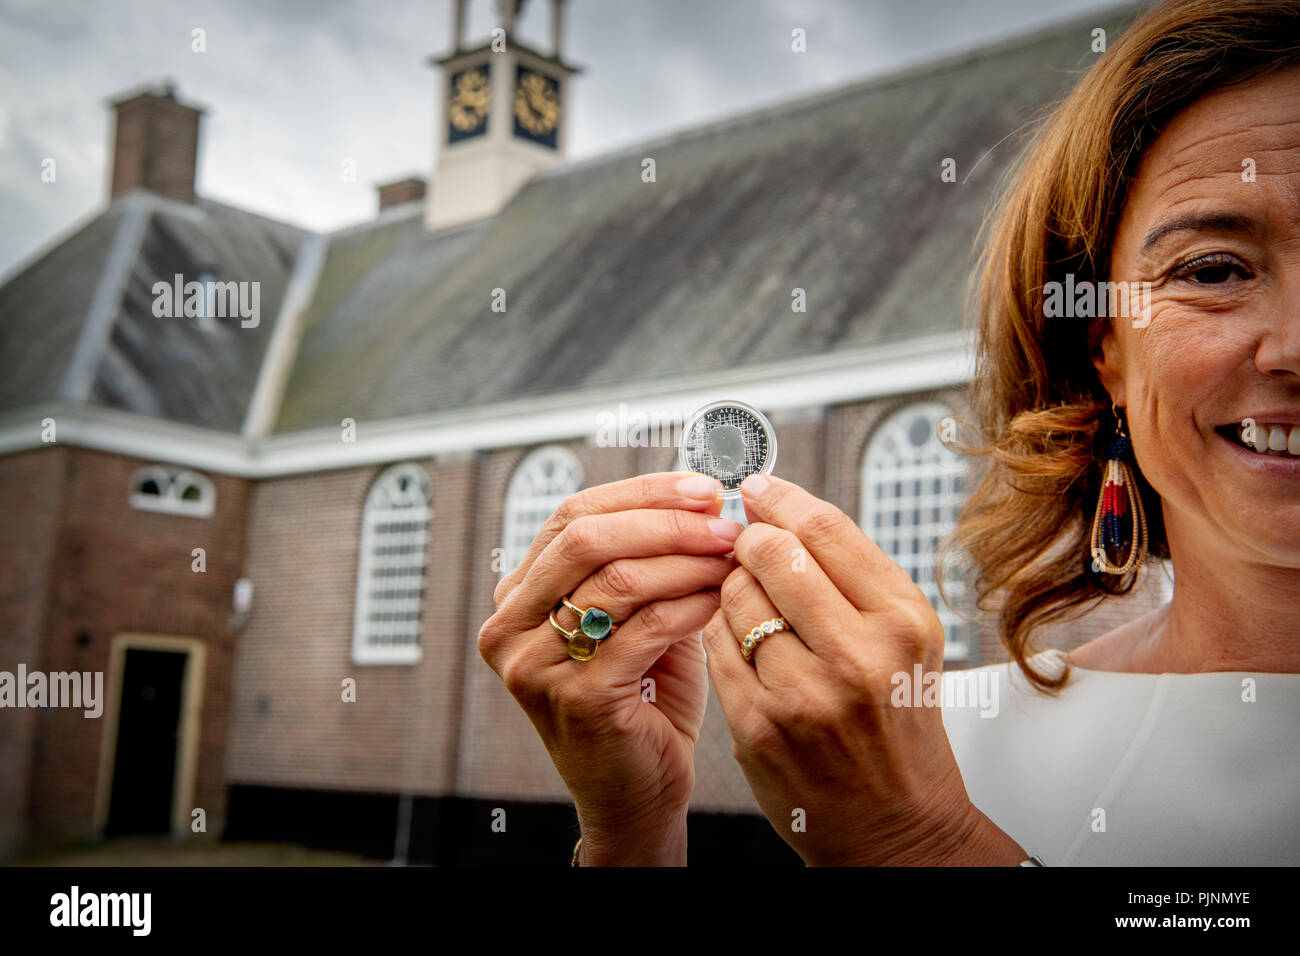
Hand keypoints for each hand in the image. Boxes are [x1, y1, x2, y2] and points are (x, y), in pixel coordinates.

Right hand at [479, 472, 743, 864]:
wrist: (636, 793)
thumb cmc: (642, 698)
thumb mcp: (636, 616)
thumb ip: (649, 561)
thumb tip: (702, 497)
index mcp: (519, 596)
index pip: (572, 515)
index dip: (642, 493)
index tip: (704, 486)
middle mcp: (510, 626)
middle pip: (586, 539)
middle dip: (666, 521)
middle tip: (724, 521)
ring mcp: (535, 664)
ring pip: (617, 580)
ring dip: (687, 561)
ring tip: (733, 557)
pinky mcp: (575, 698)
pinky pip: (644, 629)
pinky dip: (691, 605)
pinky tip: (722, 599)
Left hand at [701, 474, 1025, 865]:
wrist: (893, 822)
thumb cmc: (896, 720)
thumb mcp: (904, 640)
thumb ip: (850, 575)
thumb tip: (779, 508)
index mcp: (902, 621)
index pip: (826, 531)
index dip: (782, 499)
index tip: (758, 487)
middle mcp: (859, 656)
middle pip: (773, 555)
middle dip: (750, 542)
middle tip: (748, 546)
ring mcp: (805, 694)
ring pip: (735, 597)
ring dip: (732, 588)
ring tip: (752, 605)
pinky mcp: (759, 725)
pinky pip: (716, 646)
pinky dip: (719, 632)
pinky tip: (740, 642)